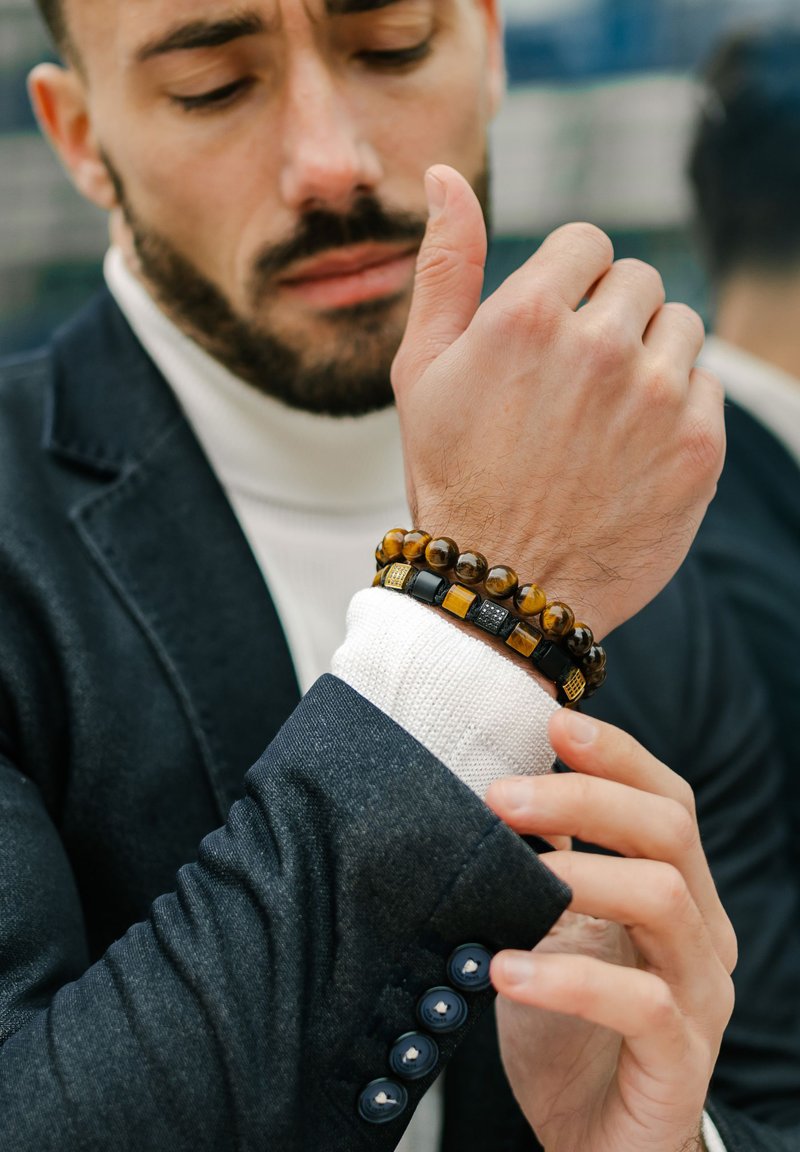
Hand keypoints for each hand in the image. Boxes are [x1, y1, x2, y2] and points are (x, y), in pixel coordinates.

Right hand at [391, 166, 723, 638]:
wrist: (502, 590)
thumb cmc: (451, 480)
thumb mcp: (419, 372)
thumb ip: (441, 267)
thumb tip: (444, 175)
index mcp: (528, 316)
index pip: (587, 241)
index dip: (570, 281)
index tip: (555, 328)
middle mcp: (600, 345)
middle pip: (640, 280)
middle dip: (611, 317)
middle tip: (575, 383)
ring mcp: (657, 398)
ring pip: (682, 328)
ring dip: (650, 358)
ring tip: (605, 418)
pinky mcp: (699, 448)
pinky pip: (708, 388)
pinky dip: (679, 411)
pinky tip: (632, 453)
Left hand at [485, 709, 735, 1151]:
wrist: (592, 1138)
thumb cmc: (568, 1026)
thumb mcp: (554, 930)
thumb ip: (550, 865)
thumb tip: (501, 785)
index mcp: (676, 891)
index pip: (666, 798)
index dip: (616, 755)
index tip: (552, 721)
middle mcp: (701, 933)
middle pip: (669, 830)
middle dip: (584, 797)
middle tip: (500, 795)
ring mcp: (698, 996)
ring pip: (663, 899)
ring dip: (577, 874)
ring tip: (505, 874)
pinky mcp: (680, 1059)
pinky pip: (641, 1003)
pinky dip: (567, 977)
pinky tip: (504, 970)